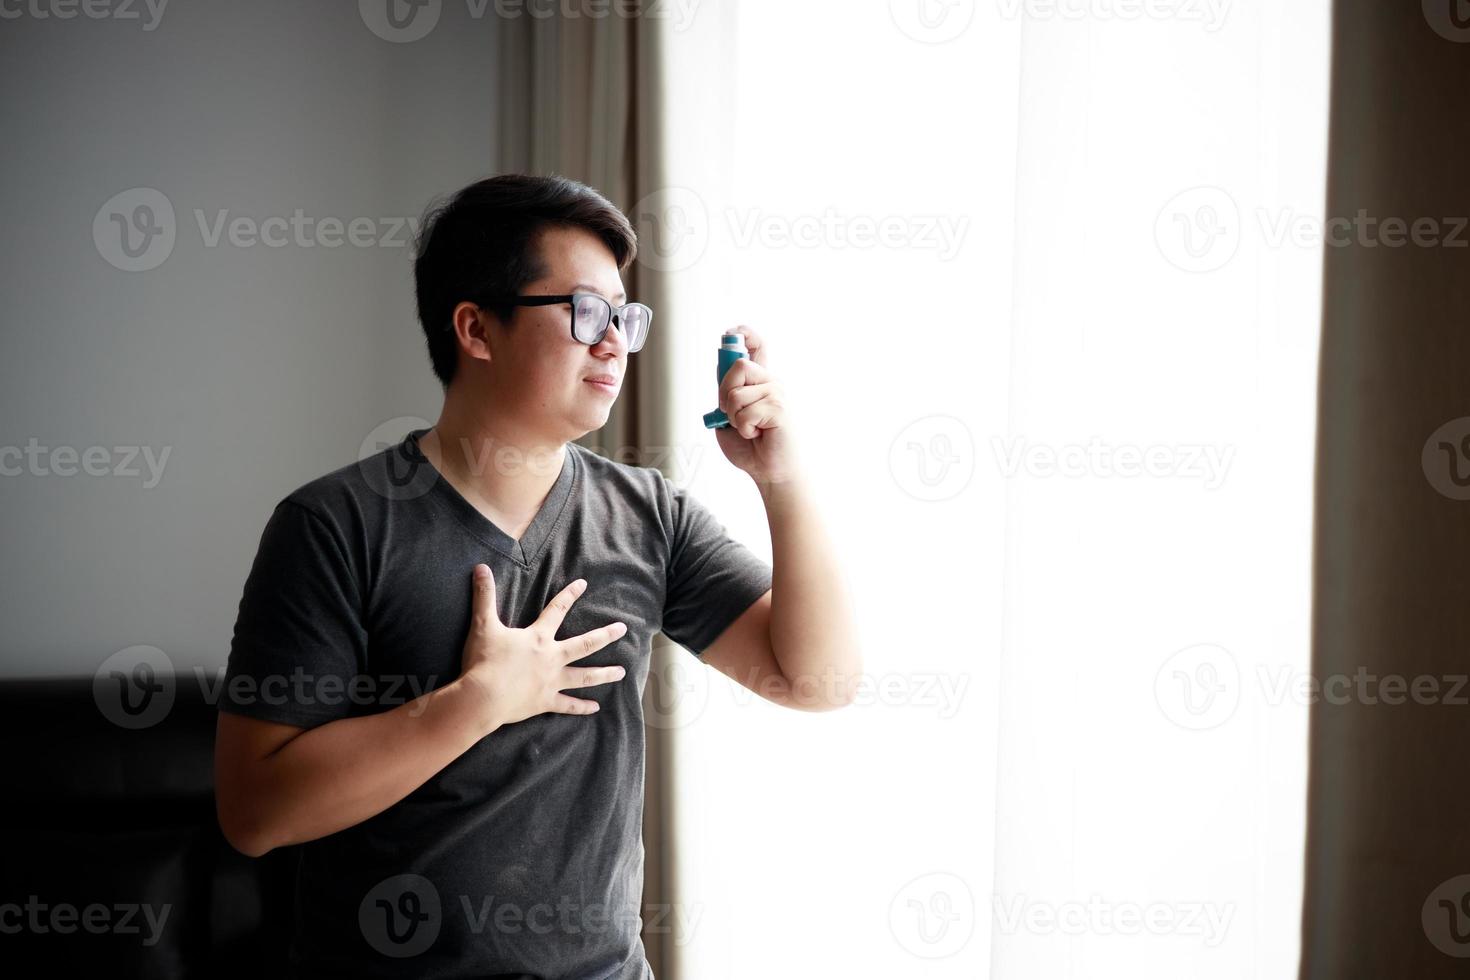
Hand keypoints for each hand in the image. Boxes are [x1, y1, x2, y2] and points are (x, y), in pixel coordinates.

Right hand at [458, 564, 627, 727]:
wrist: (482, 698)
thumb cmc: (483, 661)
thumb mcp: (482, 625)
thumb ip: (484, 596)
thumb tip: (480, 567)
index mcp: (538, 638)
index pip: (556, 610)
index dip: (569, 595)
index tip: (584, 584)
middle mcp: (551, 658)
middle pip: (584, 645)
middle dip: (605, 635)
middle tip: (623, 629)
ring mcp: (551, 682)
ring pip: (584, 677)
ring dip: (604, 674)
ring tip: (622, 672)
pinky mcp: (545, 702)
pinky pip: (568, 706)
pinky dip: (582, 707)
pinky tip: (596, 708)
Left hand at [714, 326, 799, 485]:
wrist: (769, 472)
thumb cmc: (751, 447)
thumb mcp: (729, 416)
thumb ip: (727, 393)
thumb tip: (722, 369)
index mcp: (759, 382)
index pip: (758, 347)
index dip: (746, 335)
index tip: (733, 331)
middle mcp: (770, 383)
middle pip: (739, 366)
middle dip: (724, 392)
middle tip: (730, 415)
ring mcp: (777, 395)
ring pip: (737, 394)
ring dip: (734, 417)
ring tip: (749, 429)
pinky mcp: (779, 410)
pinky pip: (746, 413)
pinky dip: (744, 429)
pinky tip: (758, 435)